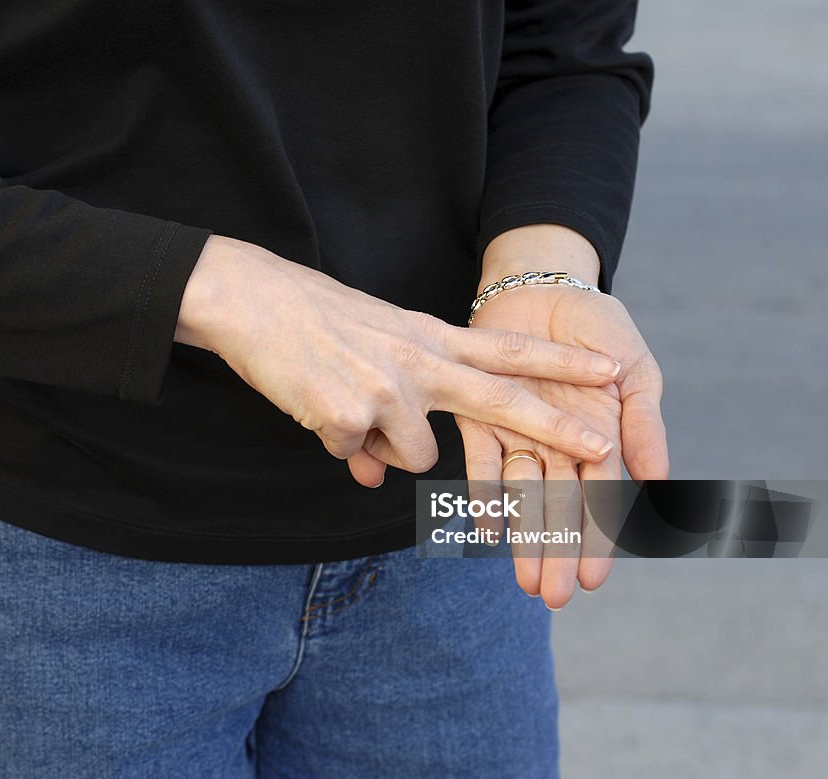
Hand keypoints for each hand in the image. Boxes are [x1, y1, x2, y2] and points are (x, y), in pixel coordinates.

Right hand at [175, 236, 622, 486]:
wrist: (252, 300)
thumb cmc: (311, 321)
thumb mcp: (369, 349)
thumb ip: (391, 411)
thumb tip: (379, 477)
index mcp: (429, 337)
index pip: (509, 350)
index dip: (561, 363)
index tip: (610, 369)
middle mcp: (420, 361)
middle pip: (503, 398)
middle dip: (558, 425)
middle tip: (603, 446)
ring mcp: (390, 388)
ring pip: (415, 458)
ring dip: (385, 448)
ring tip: (344, 405)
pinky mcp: (353, 415)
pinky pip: (358, 458)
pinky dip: (336, 444)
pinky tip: (314, 405)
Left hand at [457, 281, 667, 607]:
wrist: (543, 284)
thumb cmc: (596, 329)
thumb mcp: (634, 371)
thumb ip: (644, 425)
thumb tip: (662, 481)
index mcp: (600, 437)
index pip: (600, 498)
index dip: (597, 539)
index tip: (592, 580)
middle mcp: (557, 444)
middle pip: (559, 507)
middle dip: (556, 552)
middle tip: (550, 597)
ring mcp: (519, 432)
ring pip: (522, 494)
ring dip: (523, 536)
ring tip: (522, 578)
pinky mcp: (480, 414)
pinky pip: (482, 461)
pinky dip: (484, 493)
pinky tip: (486, 529)